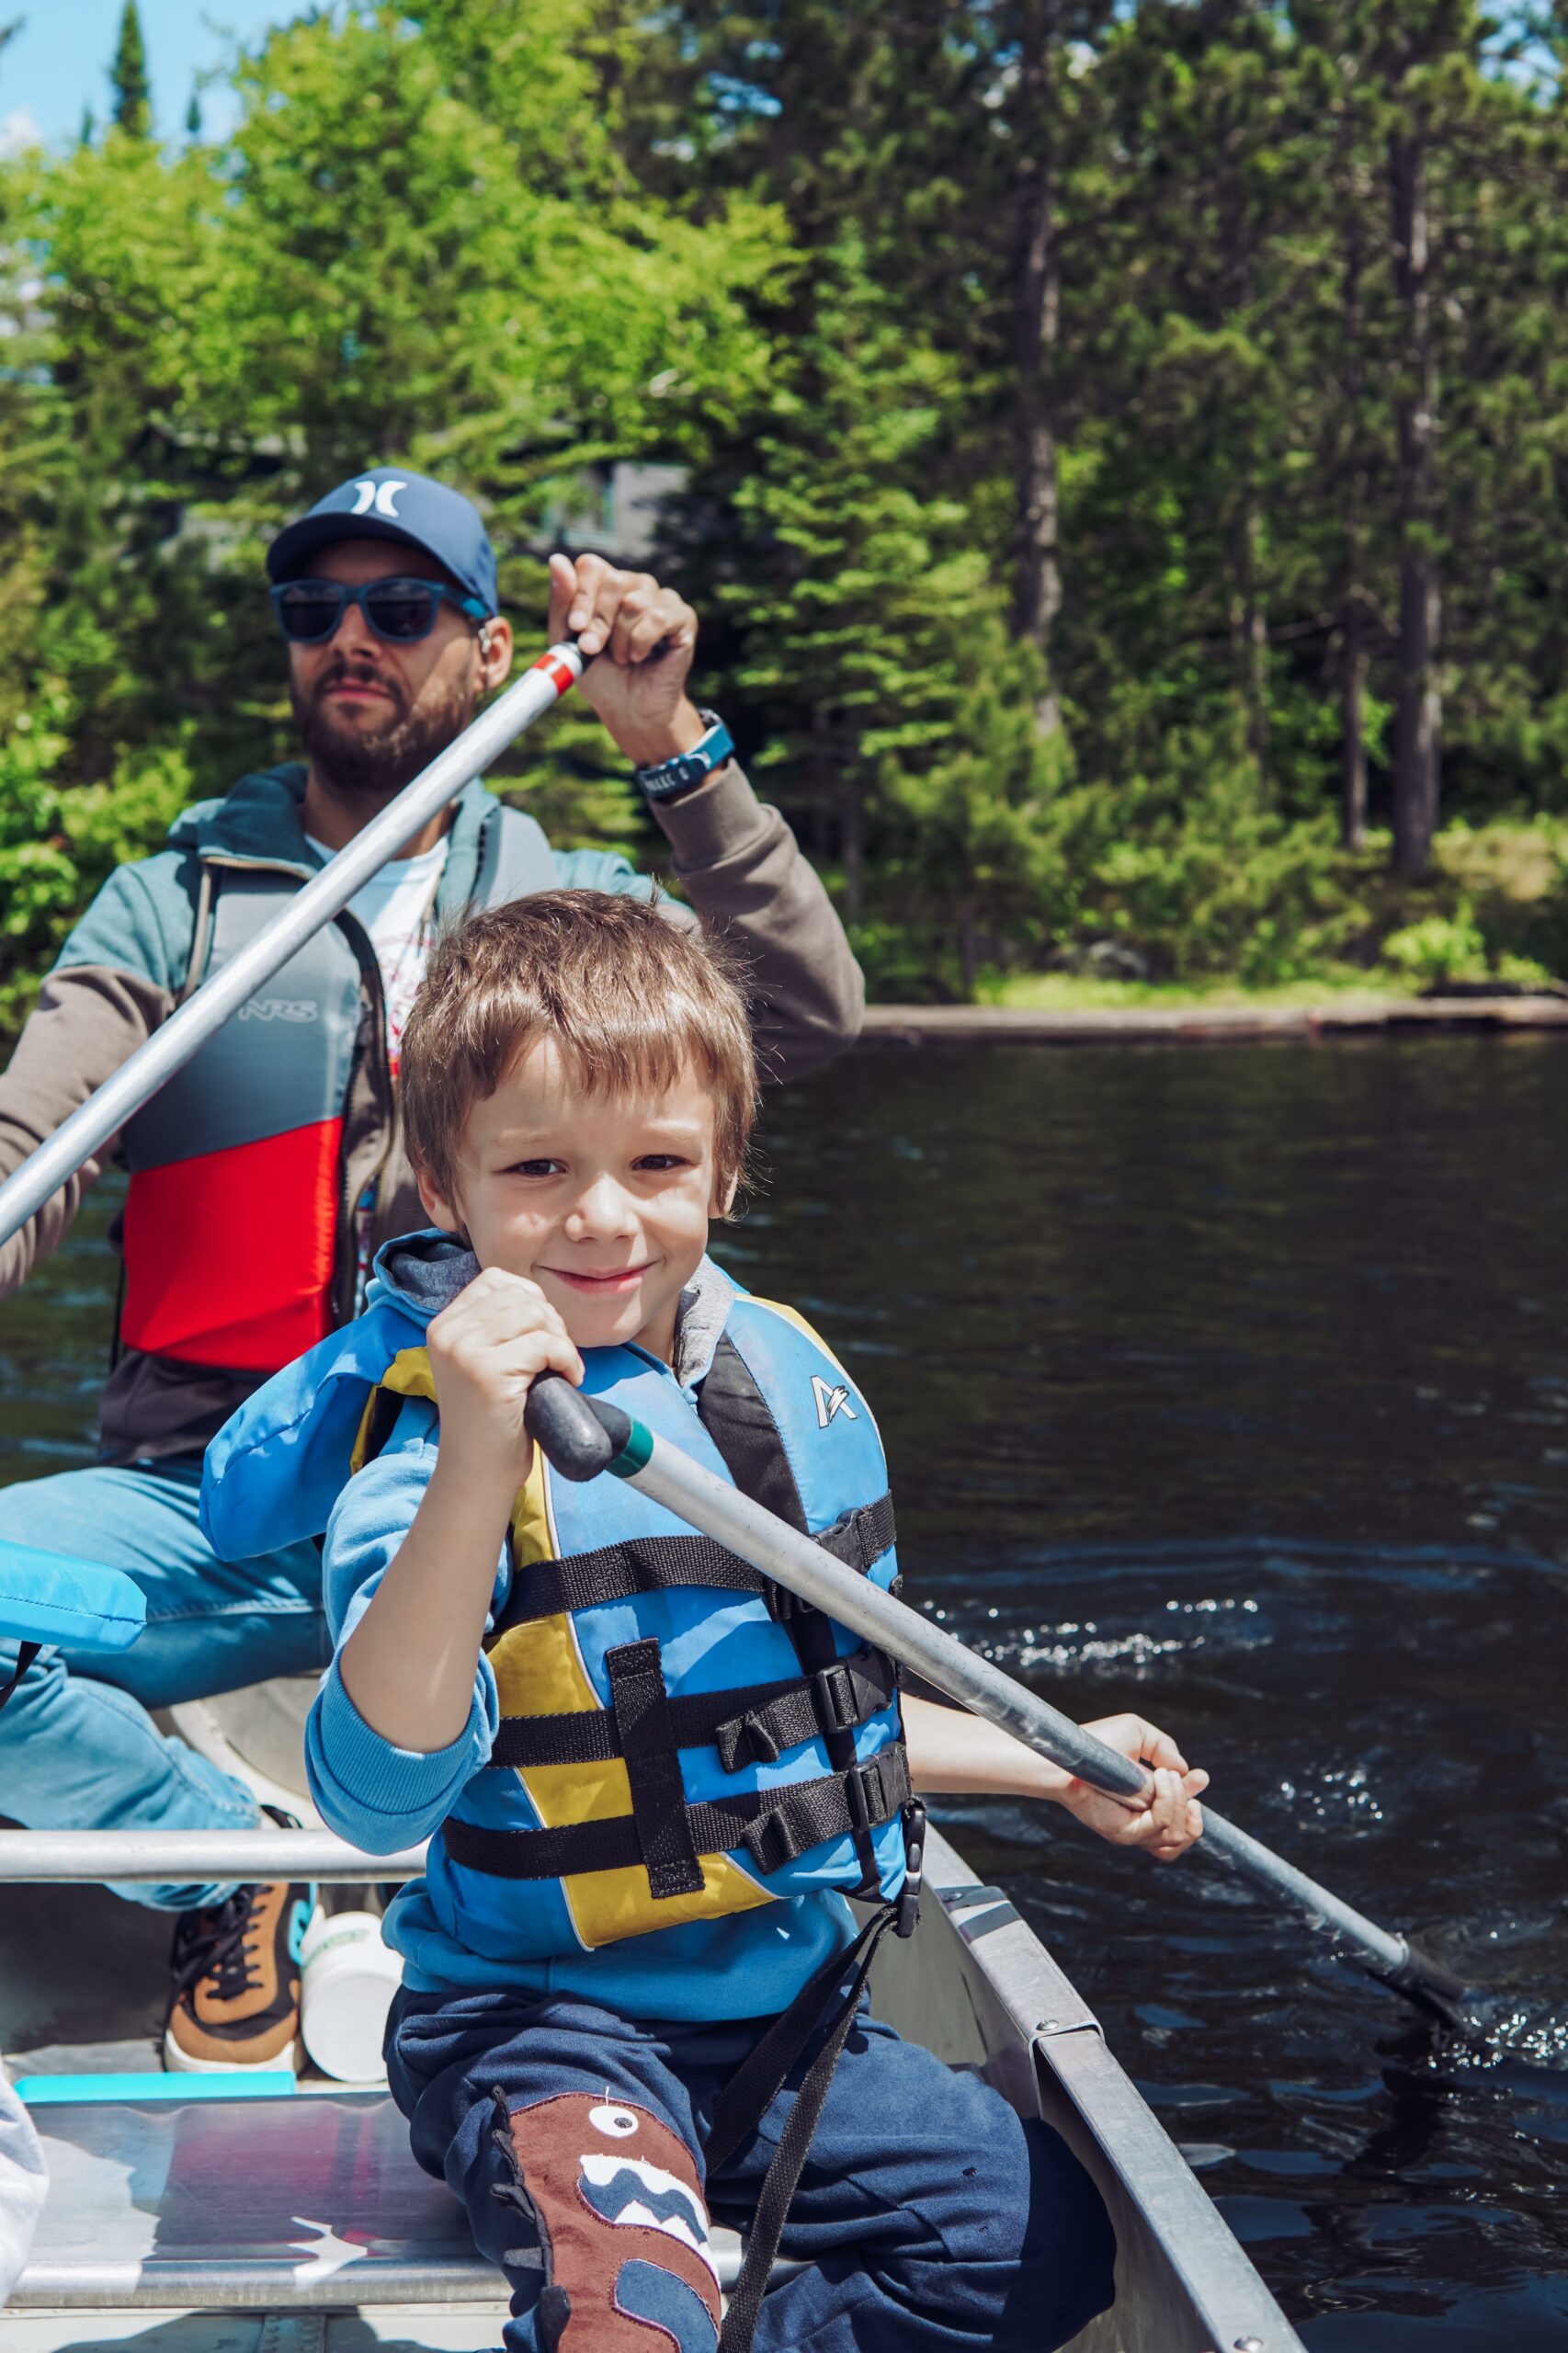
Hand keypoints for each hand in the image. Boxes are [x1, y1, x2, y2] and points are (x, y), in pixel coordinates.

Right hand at [425, 1266, 583, 1492]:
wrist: (477, 1471)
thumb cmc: (491, 1418)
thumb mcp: (480, 1361)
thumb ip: (494, 1327)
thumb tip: (538, 1300)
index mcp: (443, 1325)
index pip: (495, 1280)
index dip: (530, 1299)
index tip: (543, 1332)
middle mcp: (448, 1333)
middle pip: (519, 1296)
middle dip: (551, 1321)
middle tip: (558, 1355)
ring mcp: (464, 1351)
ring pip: (535, 1315)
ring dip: (561, 1340)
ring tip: (562, 1367)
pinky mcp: (488, 1372)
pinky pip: (545, 1345)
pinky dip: (568, 1359)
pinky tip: (569, 1378)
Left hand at [548, 551, 705, 769]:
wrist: (630, 709)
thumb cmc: (600, 675)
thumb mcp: (568, 641)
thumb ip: (562, 603)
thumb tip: (556, 560)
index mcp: (607, 586)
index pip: (591, 566)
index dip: (581, 594)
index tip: (575, 626)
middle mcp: (635, 586)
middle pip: (613, 581)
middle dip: (598, 622)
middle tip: (593, 649)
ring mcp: (661, 599)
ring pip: (634, 602)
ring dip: (620, 639)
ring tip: (621, 658)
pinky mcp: (683, 617)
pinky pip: (658, 617)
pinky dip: (642, 642)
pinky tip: (641, 657)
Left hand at [1057, 1714, 1207, 1861]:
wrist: (1069, 1754)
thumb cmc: (1097, 1742)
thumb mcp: (1139, 1736)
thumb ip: (1166, 1750)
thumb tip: (1189, 1775)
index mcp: (1146, 1806)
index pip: (1180, 1824)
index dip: (1195, 1809)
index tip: (1200, 1779)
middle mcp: (1141, 1823)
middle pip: (1183, 1834)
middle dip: (1191, 1806)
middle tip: (1176, 1779)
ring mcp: (1133, 1831)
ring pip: (1176, 1835)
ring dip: (1180, 1801)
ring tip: (1165, 1775)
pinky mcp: (1123, 1833)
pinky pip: (1160, 1829)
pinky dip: (1168, 1805)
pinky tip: (1160, 1780)